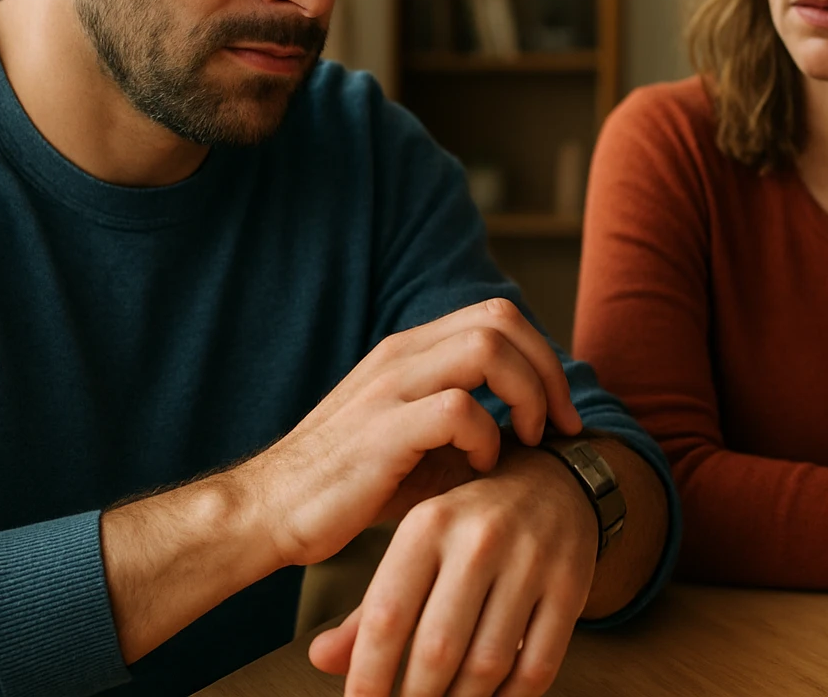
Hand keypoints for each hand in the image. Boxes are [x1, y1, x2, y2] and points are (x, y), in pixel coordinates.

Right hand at [231, 299, 582, 567]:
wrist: (266, 513)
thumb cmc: (347, 486)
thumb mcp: (416, 443)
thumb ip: (467, 426)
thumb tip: (532, 434)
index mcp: (411, 351)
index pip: (496, 315)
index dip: (542, 357)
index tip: (559, 413)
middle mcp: (402, 356)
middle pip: (501, 318)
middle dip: (548, 370)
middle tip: (560, 426)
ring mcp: (390, 388)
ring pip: (487, 347)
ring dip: (527, 394)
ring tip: (528, 441)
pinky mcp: (381, 431)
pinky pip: (458, 408)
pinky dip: (486, 435)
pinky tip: (480, 466)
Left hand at [308, 443, 598, 696]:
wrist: (552, 482)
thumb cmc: (470, 523)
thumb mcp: (416, 546)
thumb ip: (371, 606)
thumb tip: (322, 659)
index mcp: (429, 523)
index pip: (389, 615)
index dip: (369, 675)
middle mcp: (480, 538)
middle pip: (437, 648)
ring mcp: (531, 561)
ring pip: (488, 664)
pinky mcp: (570, 584)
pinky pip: (538, 666)